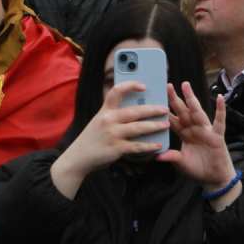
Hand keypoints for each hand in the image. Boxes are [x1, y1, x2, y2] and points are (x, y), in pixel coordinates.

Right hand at [50, 81, 168, 198]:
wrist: (78, 157)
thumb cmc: (92, 138)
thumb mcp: (99, 121)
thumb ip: (113, 115)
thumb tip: (136, 109)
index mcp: (105, 111)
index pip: (117, 91)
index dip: (131, 86)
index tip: (144, 85)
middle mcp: (108, 120)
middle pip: (134, 111)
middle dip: (152, 110)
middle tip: (164, 109)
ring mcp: (112, 134)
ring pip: (138, 128)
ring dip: (154, 126)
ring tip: (165, 125)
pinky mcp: (116, 148)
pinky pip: (136, 146)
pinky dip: (148, 146)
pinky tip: (157, 145)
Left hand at [157, 81, 237, 195]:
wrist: (214, 178)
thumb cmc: (198, 169)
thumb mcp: (182, 163)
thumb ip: (172, 157)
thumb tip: (157, 156)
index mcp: (184, 134)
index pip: (173, 120)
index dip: (165, 110)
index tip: (156, 99)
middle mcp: (194, 129)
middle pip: (183, 111)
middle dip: (175, 99)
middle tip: (168, 85)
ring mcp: (206, 130)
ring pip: (197, 112)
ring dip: (192, 99)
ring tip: (186, 86)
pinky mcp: (217, 135)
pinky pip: (219, 121)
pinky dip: (220, 110)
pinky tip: (219, 98)